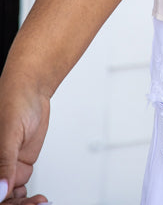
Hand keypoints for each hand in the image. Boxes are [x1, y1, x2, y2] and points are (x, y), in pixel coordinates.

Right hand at [0, 72, 50, 203]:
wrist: (32, 89)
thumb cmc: (15, 101)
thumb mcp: (9, 132)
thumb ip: (4, 163)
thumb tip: (0, 191)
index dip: (0, 199)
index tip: (10, 201)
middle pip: (0, 196)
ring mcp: (5, 169)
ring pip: (8, 198)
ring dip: (23, 204)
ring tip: (40, 202)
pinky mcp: (18, 168)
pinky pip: (19, 190)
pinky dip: (28, 198)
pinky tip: (39, 200)